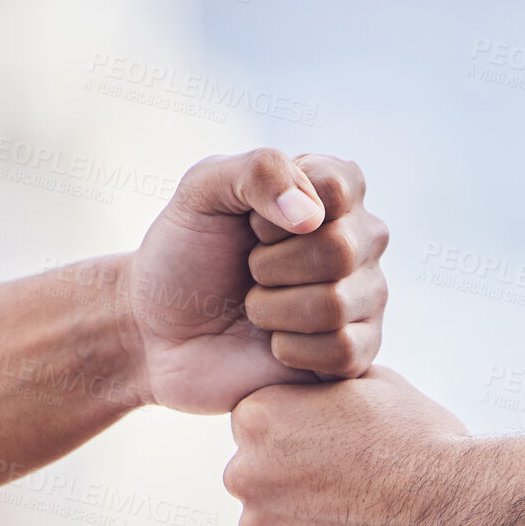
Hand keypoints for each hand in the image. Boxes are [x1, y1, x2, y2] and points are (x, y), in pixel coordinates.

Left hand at [122, 149, 387, 413]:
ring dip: (272, 310)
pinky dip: (290, 349)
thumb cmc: (185, 256)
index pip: (337, 187)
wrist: (160, 333)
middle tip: (249, 272)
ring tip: (255, 309)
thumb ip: (258, 171)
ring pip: (336, 304)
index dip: (275, 212)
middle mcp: (360, 242)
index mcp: (333, 191)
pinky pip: (343, 351)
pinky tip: (273, 345)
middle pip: (339, 249)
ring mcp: (363, 299)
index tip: (249, 223)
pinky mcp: (356, 354)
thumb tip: (312, 216)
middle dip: (270, 266)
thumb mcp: (202, 191)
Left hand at [225, 367, 473, 525]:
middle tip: (346, 493)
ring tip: (356, 525)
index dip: (299, 442)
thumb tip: (312, 382)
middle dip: (291, 487)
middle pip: (257, 480)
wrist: (455, 508)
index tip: (336, 454)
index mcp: (257, 416)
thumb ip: (321, 387)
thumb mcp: (370, 385)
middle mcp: (242, 472)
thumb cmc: (422, 442)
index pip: (259, 429)